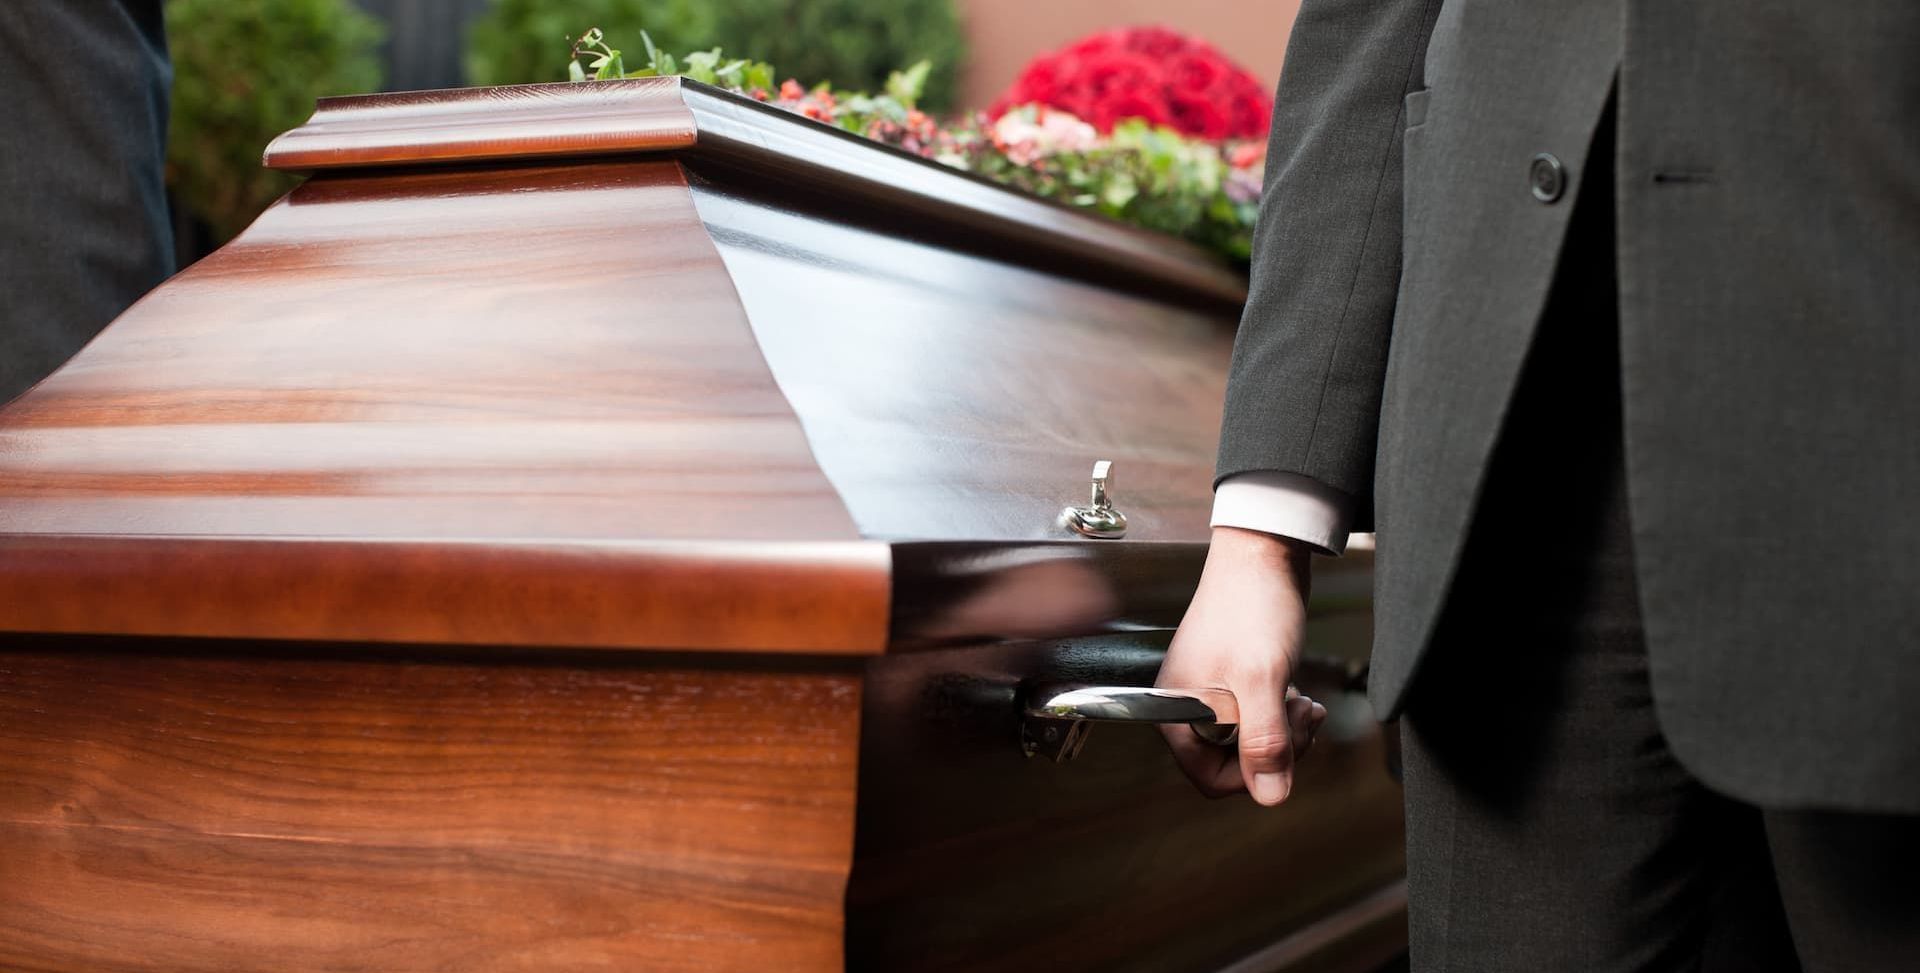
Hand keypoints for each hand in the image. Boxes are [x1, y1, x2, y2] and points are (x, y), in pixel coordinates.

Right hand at [1157, 526, 1325, 805]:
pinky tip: (1296, 692)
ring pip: (1251, 743)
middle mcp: (1188, 708)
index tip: (1280, 748)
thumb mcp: (1261, 680)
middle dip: (1275, 747)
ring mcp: (1211, 695)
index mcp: (1177, 712)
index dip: (1251, 775)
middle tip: (1297, 715)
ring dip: (1284, 730)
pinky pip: (1259, 719)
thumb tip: (1270, 796)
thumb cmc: (1251, 606)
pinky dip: (1282, 713)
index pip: (1209, 779)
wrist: (1263, 554)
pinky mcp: (1233, 682)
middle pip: (1234, 765)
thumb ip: (1263, 741)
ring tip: (1300, 700)